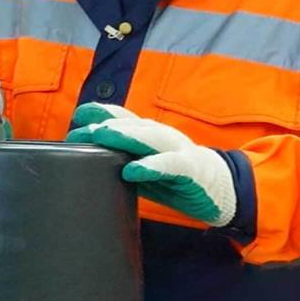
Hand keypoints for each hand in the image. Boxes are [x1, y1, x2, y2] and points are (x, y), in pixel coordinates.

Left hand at [65, 103, 235, 225]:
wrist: (222, 187)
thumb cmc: (177, 177)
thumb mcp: (146, 168)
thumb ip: (124, 163)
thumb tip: (87, 165)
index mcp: (150, 135)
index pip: (123, 118)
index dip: (101, 113)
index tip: (77, 116)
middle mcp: (161, 136)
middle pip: (131, 125)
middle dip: (104, 125)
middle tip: (80, 129)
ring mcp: (177, 149)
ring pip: (148, 137)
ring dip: (124, 135)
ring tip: (102, 136)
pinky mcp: (190, 168)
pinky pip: (169, 164)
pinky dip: (150, 166)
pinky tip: (131, 170)